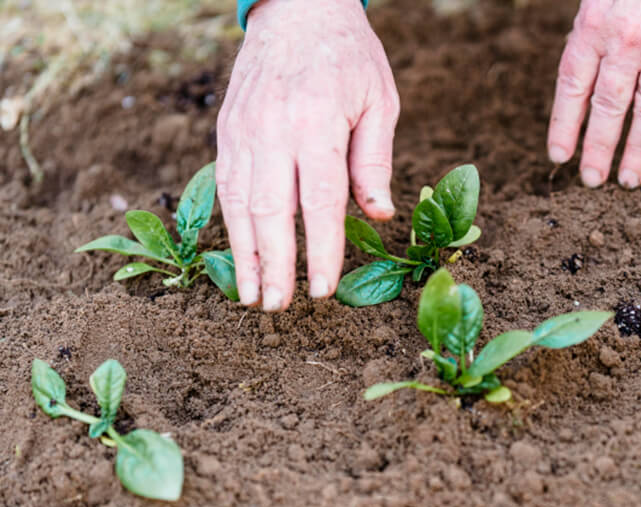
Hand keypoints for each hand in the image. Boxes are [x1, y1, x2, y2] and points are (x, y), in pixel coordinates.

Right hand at [216, 0, 399, 310]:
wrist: (297, 9)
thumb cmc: (349, 58)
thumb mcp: (379, 101)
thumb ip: (374, 160)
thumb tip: (379, 216)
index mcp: (317, 123)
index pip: (318, 202)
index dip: (319, 251)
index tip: (322, 290)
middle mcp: (274, 130)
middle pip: (271, 211)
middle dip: (275, 265)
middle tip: (279, 307)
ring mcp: (243, 130)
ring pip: (240, 203)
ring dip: (245, 255)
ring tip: (252, 296)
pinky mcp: (227, 131)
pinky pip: (226, 185)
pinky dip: (230, 225)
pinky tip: (240, 256)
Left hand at [547, 0, 640, 188]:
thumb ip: (593, 22)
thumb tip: (583, 65)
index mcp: (595, 22)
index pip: (572, 85)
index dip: (564, 124)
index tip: (559, 155)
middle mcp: (629, 42)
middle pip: (608, 108)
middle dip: (598, 149)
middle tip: (591, 180)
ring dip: (638, 152)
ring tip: (628, 181)